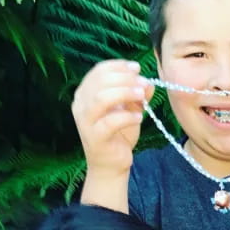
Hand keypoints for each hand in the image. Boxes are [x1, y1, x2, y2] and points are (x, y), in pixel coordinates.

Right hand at [71, 59, 154, 177]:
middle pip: (100, 81)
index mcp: (86, 92)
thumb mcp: (130, 109)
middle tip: (143, 84)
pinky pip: (110, 122)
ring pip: (101, 98)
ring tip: (142, 97)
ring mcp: (85, 121)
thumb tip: (148, 82)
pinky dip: (127, 117)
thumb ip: (137, 94)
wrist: (111, 163)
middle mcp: (80, 104)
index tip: (137, 68)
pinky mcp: (94, 137)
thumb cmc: (119, 133)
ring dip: (125, 93)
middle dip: (125, 79)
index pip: (99, 71)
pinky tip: (139, 117)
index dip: (119, 66)